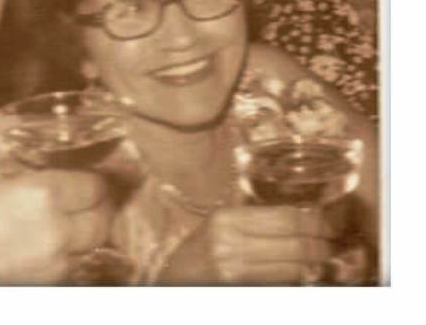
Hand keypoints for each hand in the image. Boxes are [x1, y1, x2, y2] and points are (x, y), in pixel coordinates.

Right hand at [0, 169, 114, 284]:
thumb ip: (29, 180)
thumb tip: (53, 177)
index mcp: (43, 194)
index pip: (94, 186)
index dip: (95, 182)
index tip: (91, 179)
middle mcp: (58, 230)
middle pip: (102, 219)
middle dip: (98, 209)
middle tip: (90, 201)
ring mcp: (56, 264)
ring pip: (92, 246)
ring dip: (86, 234)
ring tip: (72, 224)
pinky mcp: (49, 285)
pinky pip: (74, 267)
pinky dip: (71, 256)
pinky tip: (54, 247)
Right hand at [163, 206, 334, 284]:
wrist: (174, 277)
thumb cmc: (199, 250)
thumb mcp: (219, 224)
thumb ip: (251, 218)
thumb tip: (301, 216)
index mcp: (227, 219)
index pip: (287, 217)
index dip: (316, 221)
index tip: (330, 223)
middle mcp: (231, 244)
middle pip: (297, 243)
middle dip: (323, 245)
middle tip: (333, 244)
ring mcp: (235, 272)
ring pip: (295, 268)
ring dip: (315, 264)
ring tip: (323, 259)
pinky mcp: (241, 291)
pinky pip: (281, 285)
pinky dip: (297, 279)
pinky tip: (302, 274)